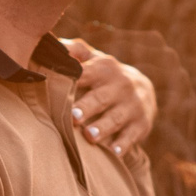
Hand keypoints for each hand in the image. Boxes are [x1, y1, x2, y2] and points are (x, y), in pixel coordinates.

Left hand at [63, 42, 158, 156]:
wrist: (142, 90)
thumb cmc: (104, 75)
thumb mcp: (93, 59)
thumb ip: (73, 50)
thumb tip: (52, 42)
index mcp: (104, 67)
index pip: (86, 74)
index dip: (74, 81)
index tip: (60, 90)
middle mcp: (121, 85)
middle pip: (101, 98)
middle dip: (88, 107)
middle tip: (73, 117)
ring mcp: (133, 105)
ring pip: (116, 118)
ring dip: (103, 128)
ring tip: (89, 136)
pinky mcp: (142, 124)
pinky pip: (132, 136)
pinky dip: (124, 144)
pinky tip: (114, 153)